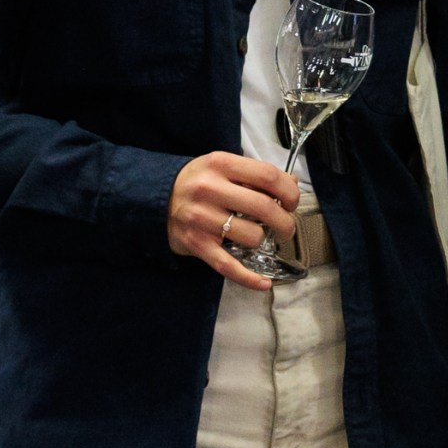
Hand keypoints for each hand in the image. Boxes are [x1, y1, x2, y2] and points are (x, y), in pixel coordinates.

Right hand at [169, 151, 300, 289]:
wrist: (155, 199)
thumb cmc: (197, 182)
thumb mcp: (223, 168)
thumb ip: (255, 175)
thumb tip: (292, 185)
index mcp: (220, 164)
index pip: (268, 176)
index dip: (289, 191)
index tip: (291, 202)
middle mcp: (210, 189)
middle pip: (264, 207)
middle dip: (285, 222)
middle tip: (286, 228)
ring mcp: (201, 218)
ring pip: (251, 236)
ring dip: (263, 241)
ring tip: (258, 237)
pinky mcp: (196, 244)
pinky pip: (228, 266)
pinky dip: (249, 278)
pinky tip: (264, 283)